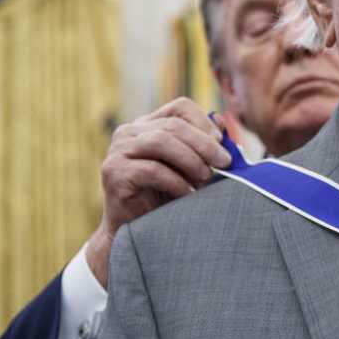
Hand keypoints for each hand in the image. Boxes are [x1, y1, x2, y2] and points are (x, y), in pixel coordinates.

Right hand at [85, 98, 231, 287]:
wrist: (135, 231)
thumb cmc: (165, 196)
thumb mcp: (188, 167)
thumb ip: (202, 144)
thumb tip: (221, 122)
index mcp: (147, 125)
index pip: (180, 107)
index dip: (204, 121)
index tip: (222, 142)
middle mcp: (129, 132)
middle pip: (173, 125)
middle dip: (204, 144)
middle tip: (224, 162)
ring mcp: (118, 150)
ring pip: (160, 141)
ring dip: (190, 159)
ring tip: (206, 177)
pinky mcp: (114, 172)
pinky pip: (151, 169)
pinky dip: (175, 181)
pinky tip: (187, 194)